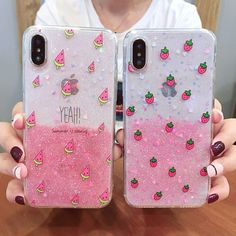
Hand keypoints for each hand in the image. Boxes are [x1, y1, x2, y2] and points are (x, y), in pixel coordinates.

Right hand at [0, 102, 122, 204]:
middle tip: (23, 149)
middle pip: (6, 132)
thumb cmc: (84, 155)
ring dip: (9, 164)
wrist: (79, 181)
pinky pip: (10, 187)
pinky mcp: (24, 183)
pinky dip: (14, 191)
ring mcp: (24, 162)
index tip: (24, 118)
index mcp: (45, 127)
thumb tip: (119, 139)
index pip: (25, 112)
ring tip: (25, 171)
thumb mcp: (95, 145)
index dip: (20, 112)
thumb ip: (107, 141)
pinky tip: (24, 194)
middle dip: (10, 138)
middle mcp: (29, 141)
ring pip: (2, 158)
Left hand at [115, 99, 235, 203]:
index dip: (214, 108)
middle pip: (230, 128)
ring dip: (227, 162)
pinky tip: (208, 194)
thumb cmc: (153, 153)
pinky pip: (225, 186)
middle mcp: (209, 138)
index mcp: (194, 124)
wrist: (162, 178)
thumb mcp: (143, 143)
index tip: (211, 113)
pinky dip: (220, 190)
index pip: (210, 108)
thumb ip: (130, 141)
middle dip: (225, 133)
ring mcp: (216, 158)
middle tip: (212, 142)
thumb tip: (118, 140)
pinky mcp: (216, 180)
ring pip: (235, 154)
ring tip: (208, 169)